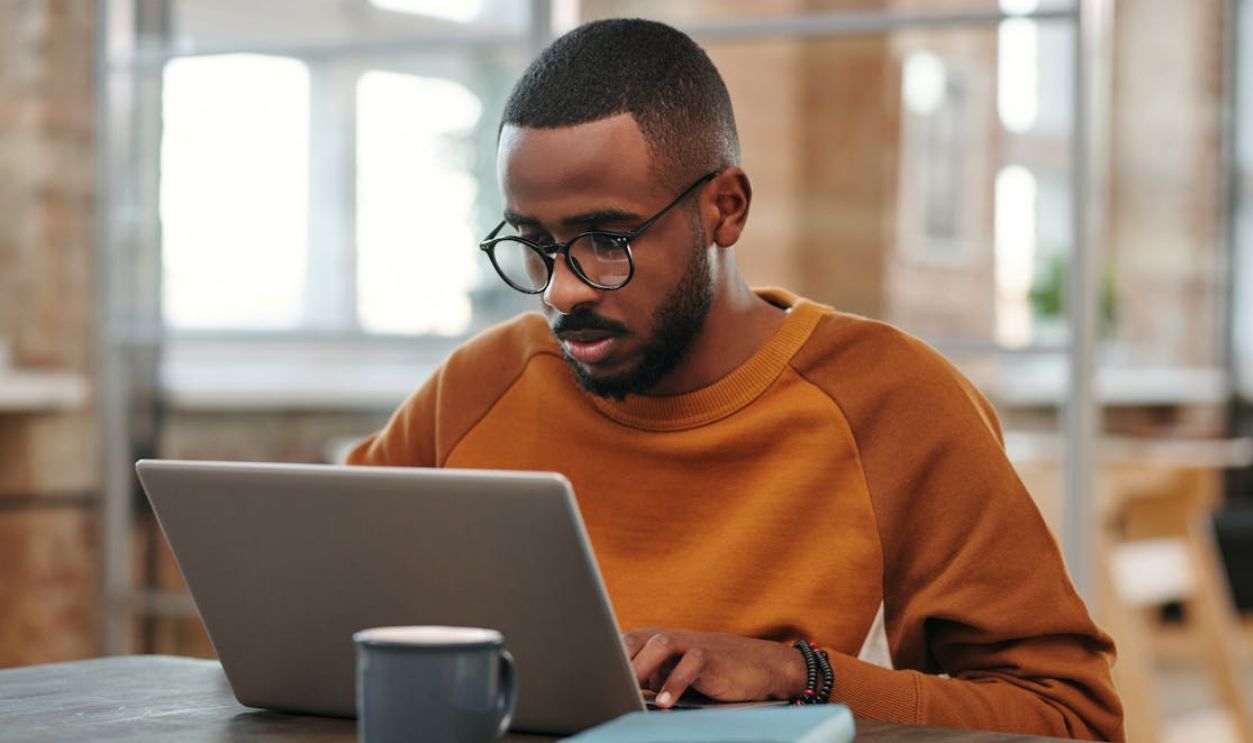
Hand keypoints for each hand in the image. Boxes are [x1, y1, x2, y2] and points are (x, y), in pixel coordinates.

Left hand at [622, 628, 806, 708]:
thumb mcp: (673, 674)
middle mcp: (669, 638)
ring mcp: (691, 644)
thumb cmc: (709, 673)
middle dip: (618, 660)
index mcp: (654, 641)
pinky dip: (676, 682)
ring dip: (642, 667)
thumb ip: (647, 678)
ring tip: (630, 690)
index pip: (622, 645)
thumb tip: (616, 694)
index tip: (589, 679)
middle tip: (604, 685)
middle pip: (636, 640)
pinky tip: (667, 702)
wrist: (758, 665)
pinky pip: (691, 665)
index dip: (604, 658)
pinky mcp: (711, 657)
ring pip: (660, 645)